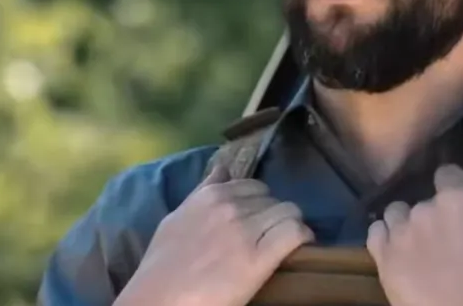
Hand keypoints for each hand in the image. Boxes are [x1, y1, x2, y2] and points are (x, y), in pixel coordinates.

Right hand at [115, 164, 314, 305]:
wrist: (160, 297)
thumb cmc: (163, 263)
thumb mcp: (177, 217)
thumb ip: (201, 193)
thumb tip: (222, 170)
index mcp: (209, 196)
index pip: (253, 186)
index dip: (260, 202)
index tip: (259, 218)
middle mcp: (230, 207)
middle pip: (272, 199)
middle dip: (274, 213)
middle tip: (271, 233)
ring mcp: (245, 231)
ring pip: (288, 211)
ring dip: (290, 224)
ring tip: (287, 240)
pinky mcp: (258, 258)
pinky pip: (293, 232)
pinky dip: (302, 236)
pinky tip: (301, 245)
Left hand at [366, 165, 462, 305]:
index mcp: (455, 202)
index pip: (448, 174)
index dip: (454, 181)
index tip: (459, 191)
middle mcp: (422, 209)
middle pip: (423, 199)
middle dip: (434, 213)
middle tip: (446, 235)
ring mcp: (398, 231)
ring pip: (395, 213)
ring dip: (405, 222)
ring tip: (416, 240)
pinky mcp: (381, 254)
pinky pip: (376, 233)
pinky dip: (384, 237)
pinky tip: (394, 247)